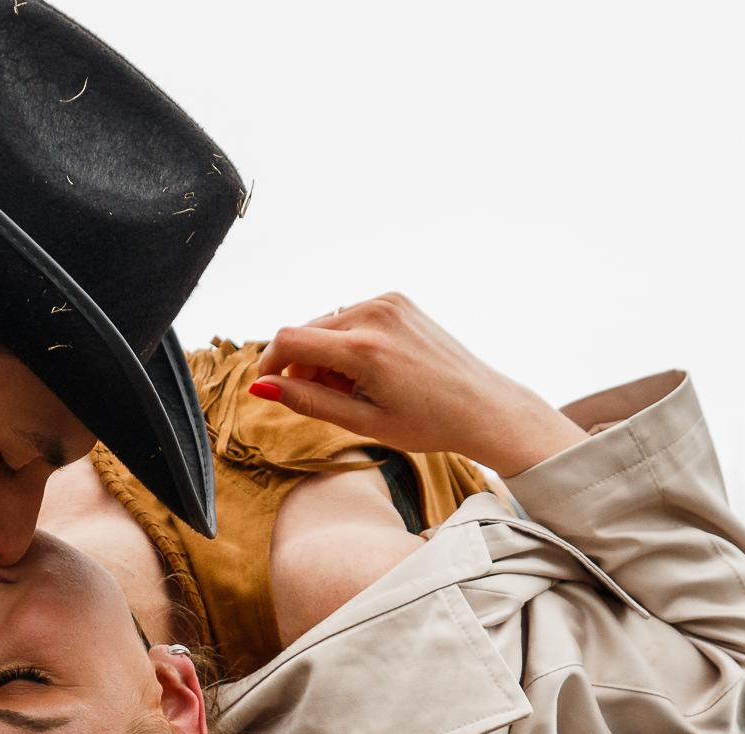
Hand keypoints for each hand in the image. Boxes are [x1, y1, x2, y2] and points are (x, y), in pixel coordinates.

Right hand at [251, 293, 586, 475]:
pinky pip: (350, 316)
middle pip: (306, 331)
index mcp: (366, 349)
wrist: (483, 407)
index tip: (270, 388)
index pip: (289, 339)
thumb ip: (308, 402)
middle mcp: (375, 314)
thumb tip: (261, 389)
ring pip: (327, 324)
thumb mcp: (363, 422)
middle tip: (327, 399)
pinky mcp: (398, 300)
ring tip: (354, 388)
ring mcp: (389, 302)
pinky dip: (346, 342)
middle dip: (302, 366)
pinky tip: (368, 369)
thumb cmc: (428, 423)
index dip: (270, 364)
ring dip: (324, 355)